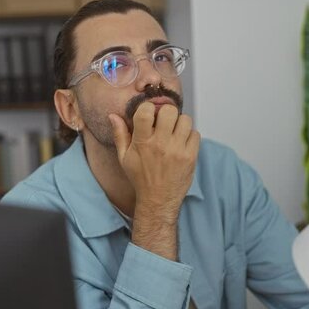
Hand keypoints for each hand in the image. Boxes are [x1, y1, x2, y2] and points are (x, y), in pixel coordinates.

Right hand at [109, 102, 199, 259]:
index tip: (149, 115)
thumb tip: (113, 115)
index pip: (146, 111)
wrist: (158, 200)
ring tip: (174, 133)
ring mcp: (177, 150)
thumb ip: (120, 135)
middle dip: (166, 113)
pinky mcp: (190, 157)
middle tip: (164, 123)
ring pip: (185, 120)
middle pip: (169, 111)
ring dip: (180, 124)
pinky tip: (182, 144)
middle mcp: (160, 144)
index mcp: (142, 142)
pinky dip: (189, 136)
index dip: (149, 108)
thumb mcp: (124, 158)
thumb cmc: (140, 178)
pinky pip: (195, 134)